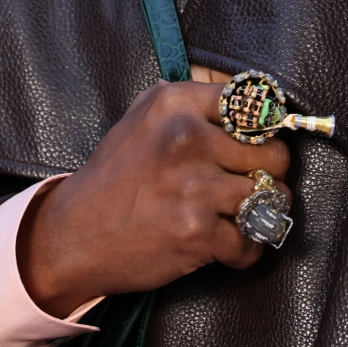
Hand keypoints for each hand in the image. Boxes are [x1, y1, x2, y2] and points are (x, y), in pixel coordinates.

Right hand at [16, 81, 290, 317]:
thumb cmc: (113, 175)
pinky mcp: (197, 232)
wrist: (74, 235)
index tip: (264, 140)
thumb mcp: (142, 117)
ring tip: (248, 213)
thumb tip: (241, 97)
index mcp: (175, 103)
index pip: (251, 104)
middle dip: (271, 172)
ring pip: (270, 196)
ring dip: (266, 210)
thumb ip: (187, 101)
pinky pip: (251, 241)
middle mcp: (188, 138)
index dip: (266, 126)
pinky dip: (246, 250)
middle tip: (256, 181)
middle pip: (272, 153)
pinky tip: (230, 245)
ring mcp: (195, 186)